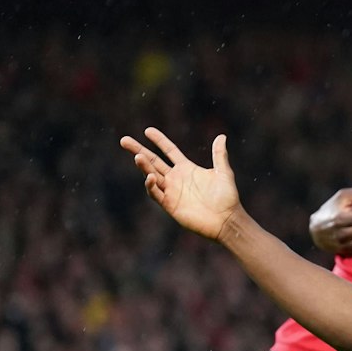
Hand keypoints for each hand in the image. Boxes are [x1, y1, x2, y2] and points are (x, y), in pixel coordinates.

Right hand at [120, 129, 240, 241]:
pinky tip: (150, 177)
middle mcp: (176, 178)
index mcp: (186, 168)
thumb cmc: (227, 197)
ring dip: (144, 167)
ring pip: (152, 175)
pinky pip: (156, 194)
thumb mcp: (224, 173)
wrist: (227, 220)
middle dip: (139, 151)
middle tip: (124, 140)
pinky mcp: (170, 205)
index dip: (159, 141)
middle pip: (153, 161)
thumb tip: (221, 136)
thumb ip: (220, 155)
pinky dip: (151, 186)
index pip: (169, 151)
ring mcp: (171, 191)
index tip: (147, 130)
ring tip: (137, 157)